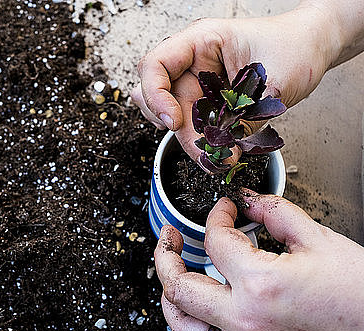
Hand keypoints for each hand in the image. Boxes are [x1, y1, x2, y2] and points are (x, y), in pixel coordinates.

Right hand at [131, 7, 337, 162]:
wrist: (312, 47)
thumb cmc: (296, 47)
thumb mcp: (274, 84)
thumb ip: (244, 120)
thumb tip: (223, 153)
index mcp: (201, 40)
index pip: (154, 66)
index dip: (156, 96)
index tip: (174, 122)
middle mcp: (193, 60)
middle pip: (160, 98)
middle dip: (179, 129)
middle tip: (205, 151)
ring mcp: (198, 80)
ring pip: (174, 114)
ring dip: (188, 138)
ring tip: (213, 154)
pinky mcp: (207, 98)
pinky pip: (191, 121)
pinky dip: (198, 139)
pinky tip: (211, 147)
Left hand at [155, 190, 363, 330]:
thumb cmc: (360, 295)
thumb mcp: (318, 240)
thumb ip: (275, 213)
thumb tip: (248, 201)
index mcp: (261, 284)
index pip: (215, 241)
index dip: (215, 217)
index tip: (223, 211)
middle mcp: (245, 320)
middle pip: (178, 286)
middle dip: (166, 255)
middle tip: (169, 239)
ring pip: (181, 326)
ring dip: (170, 298)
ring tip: (172, 277)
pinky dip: (194, 327)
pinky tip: (199, 310)